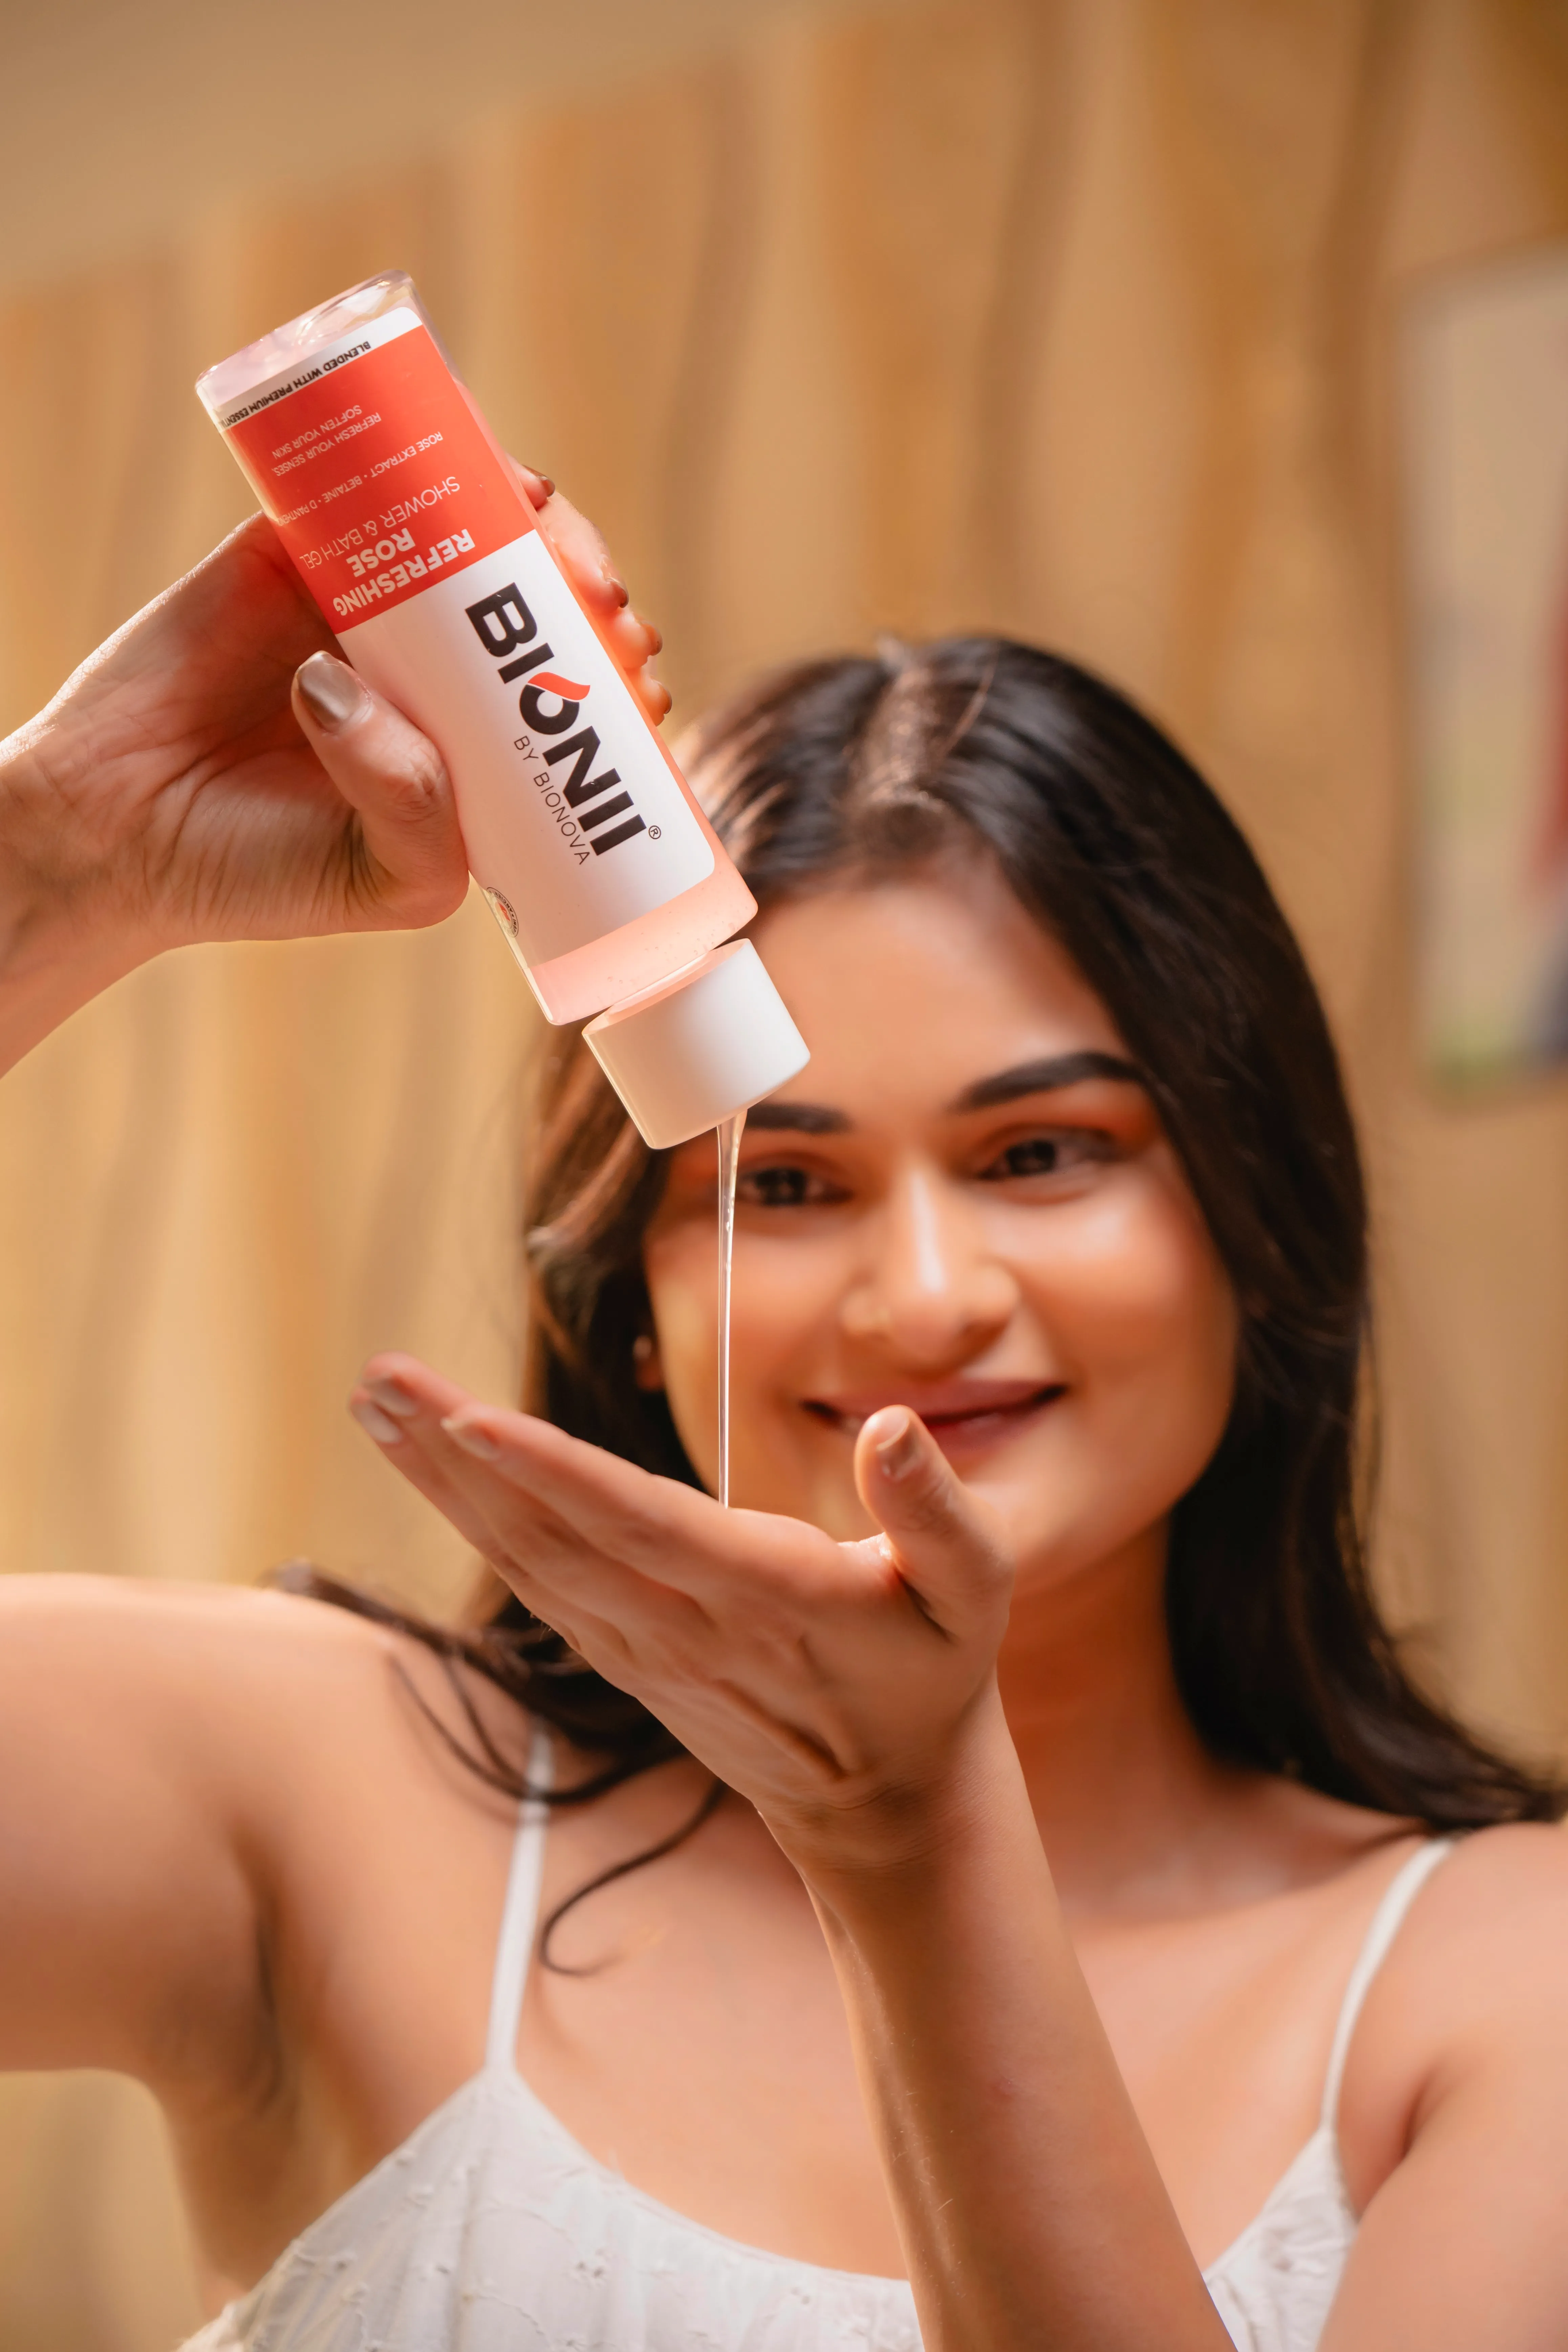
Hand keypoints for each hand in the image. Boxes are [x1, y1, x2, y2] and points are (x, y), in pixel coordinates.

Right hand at [0, 470, 666, 1066]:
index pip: (567, 693)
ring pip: (472, 526)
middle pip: (537, 600)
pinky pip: (365, 479)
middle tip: (612, 611)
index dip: (617, 676)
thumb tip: (358, 686)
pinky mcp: (292, 546)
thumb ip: (413, 811)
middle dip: (591, 591)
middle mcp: (430, 664)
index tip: (643, 682)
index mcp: (468, 744)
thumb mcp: (384, 880)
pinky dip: (424, 452)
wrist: (119, 836)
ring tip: (556, 537)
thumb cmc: (261, 873)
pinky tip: (477, 458)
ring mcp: (366, 598)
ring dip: (536, 515)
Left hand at [349, 1354, 1015, 1867]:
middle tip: (378, 1375)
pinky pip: (536, 1582)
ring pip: (526, 1558)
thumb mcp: (973, 1592)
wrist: (886, 1801)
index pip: (640, 1526)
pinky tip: (435, 1468)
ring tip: (377, 1401)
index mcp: (769, 1598)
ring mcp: (644, 1648)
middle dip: (456, 1453)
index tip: (469, 1420)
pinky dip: (476, 1519)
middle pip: (550, 1534)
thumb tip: (892, 1427)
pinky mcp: (625, 1656)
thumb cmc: (931, 1673)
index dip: (552, 1474)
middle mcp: (687, 1626)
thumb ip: (938, 1511)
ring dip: (444, 1481)